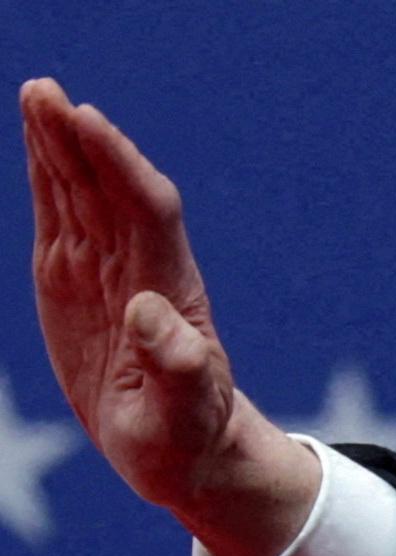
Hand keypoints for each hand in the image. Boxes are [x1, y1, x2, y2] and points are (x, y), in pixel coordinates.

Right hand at [21, 76, 318, 555]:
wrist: (180, 449)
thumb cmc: (187, 438)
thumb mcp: (183, 416)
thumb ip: (176, 368)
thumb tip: (149, 311)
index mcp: (171, 294)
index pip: (148, 213)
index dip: (121, 167)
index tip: (90, 124)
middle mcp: (139, 268)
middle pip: (110, 190)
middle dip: (82, 141)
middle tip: (48, 94)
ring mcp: (105, 268)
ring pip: (82, 192)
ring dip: (60, 144)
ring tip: (36, 94)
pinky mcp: (75, 277)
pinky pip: (60, 214)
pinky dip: (47, 173)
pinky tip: (36, 135)